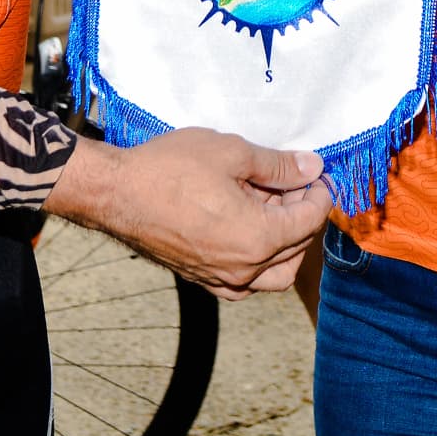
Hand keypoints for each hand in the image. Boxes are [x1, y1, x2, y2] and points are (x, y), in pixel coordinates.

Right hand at [46, 129, 330, 299]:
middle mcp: (244, 269)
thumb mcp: (232, 153)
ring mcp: (221, 279)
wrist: (116, 193)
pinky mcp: (201, 279)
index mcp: (257, 239)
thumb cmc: (170, 169)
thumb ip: (277, 165)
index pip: (309, 220)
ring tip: (271, 206)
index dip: (320, 193)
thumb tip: (311, 168)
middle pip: (296, 248)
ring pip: (274, 274)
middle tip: (293, 183)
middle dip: (303, 215)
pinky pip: (245, 282)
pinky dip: (258, 262)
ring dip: (285, 243)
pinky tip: (248, 231)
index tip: (316, 173)